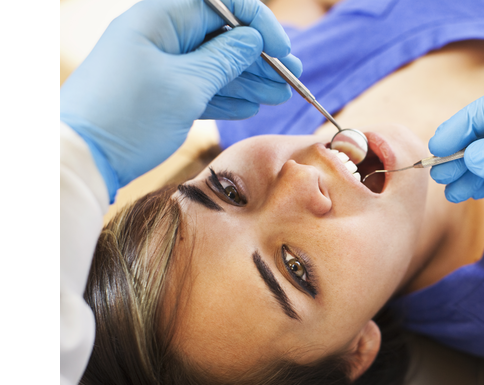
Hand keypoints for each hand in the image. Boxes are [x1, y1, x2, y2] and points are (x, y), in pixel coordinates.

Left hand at [60, 0, 301, 199]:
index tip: (282, 50)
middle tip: (291, 78)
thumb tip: (253, 41)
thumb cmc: (127, 115)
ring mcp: (158, 64)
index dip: (257, 23)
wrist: (79, 156)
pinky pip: (199, 86)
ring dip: (248, 78)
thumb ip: (225, 60)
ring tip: (279, 95)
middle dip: (258, 56)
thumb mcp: (186, 85)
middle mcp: (160, 35)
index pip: (222, 4)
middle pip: (221, 36)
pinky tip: (252, 105)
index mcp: (161, 17)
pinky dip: (226, 95)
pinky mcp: (158, 92)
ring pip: (213, 63)